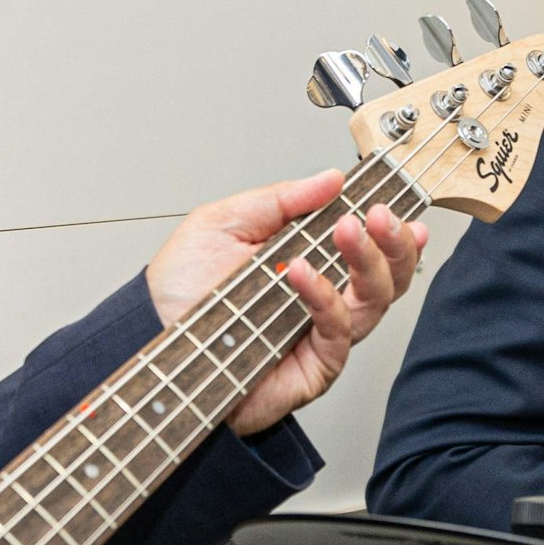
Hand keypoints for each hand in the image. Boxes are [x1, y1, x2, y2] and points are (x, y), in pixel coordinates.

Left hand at [144, 169, 427, 435]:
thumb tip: (330, 179)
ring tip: (347, 231)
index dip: (393, 229)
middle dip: (393, 242)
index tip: (393, 204)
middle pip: (388, 275)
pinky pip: (338, 330)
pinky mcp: (314, 366)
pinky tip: (302, 272)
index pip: (369, 246)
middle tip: (379, 215)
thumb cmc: (181, 286)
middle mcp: (324, 299)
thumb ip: (281, 199)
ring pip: (375, 301)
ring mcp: (322, 333)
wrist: (150, 330)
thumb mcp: (226, 222)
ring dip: (368, 261)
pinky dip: (324, 297)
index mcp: (311, 261)